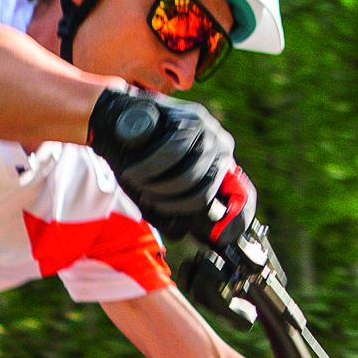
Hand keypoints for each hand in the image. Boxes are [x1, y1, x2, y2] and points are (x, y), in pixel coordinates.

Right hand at [88, 88, 237, 239]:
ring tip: (138, 185)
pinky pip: (172, 153)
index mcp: (220, 168)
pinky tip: (134, 172)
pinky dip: (148, 169)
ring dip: (157, 188)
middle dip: (170, 203)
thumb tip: (182, 232)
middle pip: (204, 192)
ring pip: (189, 175)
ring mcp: (210, 131)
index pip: (241, 198)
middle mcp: (222, 149)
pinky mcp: (190, 118)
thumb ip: (173, 212)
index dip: (233, 221)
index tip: (218, 239)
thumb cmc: (140, 160)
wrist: (116, 122)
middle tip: (146, 199)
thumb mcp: (159, 191)